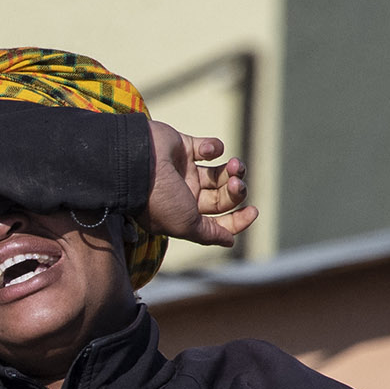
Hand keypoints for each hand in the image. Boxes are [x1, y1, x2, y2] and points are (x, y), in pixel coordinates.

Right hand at [143, 119, 257, 249]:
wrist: (136, 163)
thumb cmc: (158, 198)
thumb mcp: (185, 225)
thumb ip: (208, 234)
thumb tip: (230, 241)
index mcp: (183, 216)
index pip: (217, 222)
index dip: (238, 220)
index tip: (253, 211)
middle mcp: (184, 196)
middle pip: (222, 198)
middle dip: (236, 191)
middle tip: (235, 184)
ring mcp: (184, 171)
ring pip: (220, 173)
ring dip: (233, 170)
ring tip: (233, 165)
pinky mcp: (183, 147)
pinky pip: (208, 147)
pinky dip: (215, 147)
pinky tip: (208, 150)